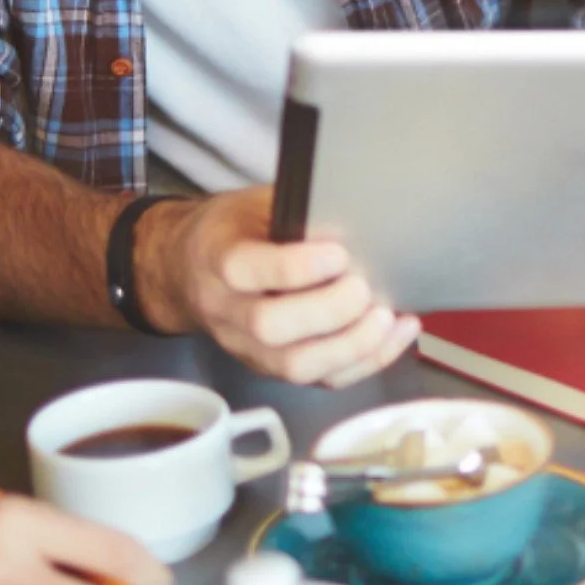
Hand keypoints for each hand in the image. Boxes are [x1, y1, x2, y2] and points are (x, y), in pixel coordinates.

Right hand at [140, 189, 416, 387]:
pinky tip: (395, 334)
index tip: (339, 254)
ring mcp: (248, 347)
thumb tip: (363, 214)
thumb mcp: (256, 205)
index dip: (295, 267)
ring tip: (386, 317)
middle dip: (329, 311)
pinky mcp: (273, 367)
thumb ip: (299, 212)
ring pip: (294, 366)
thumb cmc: (238, 230)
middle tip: (364, 288)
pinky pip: (320, 379)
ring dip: (350, 346)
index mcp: (218, 259)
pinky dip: (365, 362)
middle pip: (269, 327)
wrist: (190, 270)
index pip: (244, 270)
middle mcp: (227, 311)